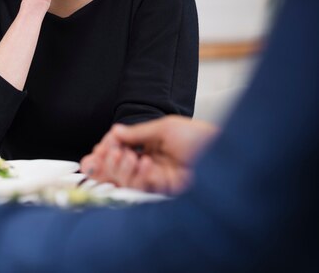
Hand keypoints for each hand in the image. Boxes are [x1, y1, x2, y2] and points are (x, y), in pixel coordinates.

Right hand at [81, 116, 217, 193]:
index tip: (97, 149)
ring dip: (122, 169)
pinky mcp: (165, 192)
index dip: (106, 152)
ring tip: (129, 156)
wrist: (224, 151)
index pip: (120, 152)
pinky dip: (140, 178)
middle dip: (108, 163)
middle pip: (118, 171)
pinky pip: (143, 190)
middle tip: (109, 153)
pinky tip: (145, 164)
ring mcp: (157, 179)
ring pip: (127, 182)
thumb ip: (138, 132)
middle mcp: (150, 164)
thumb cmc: (198, 136)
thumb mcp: (164, 128)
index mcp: (149, 147)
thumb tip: (115, 132)